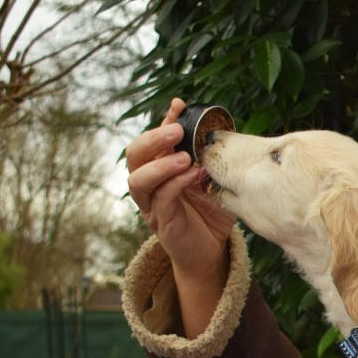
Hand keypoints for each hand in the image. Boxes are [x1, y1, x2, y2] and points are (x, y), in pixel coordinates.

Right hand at [125, 98, 236, 336]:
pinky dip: (176, 184)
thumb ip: (212, 159)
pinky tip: (194, 175)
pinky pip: (162, 200)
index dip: (163, 120)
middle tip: (176, 129)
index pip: (154, 140)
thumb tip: (222, 131)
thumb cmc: (211, 214)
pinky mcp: (161, 223)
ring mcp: (152, 205)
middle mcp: (150, 185)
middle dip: (153, 138)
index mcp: (159, 170)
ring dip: (160, 164)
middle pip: (135, 156)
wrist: (211, 252)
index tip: (179, 104)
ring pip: (139, 179)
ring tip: (183, 155)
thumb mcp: (214, 181)